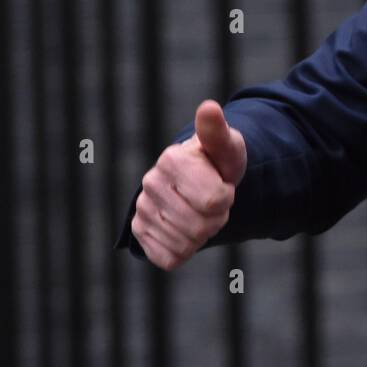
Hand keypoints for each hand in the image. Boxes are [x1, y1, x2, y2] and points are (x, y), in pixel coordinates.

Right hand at [131, 99, 247, 269]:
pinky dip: (185, 250)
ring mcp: (142, 209)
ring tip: (200, 213)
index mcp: (171, 160)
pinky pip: (169, 258)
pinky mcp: (140, 232)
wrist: (201, 180)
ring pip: (186, 244)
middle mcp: (149, 184)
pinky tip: (185, 230)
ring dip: (203, 234)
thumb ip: (217, 131)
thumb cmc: (217, 162)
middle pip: (200, 227)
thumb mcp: (226, 146)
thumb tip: (209, 107)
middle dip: (217, 218)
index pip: (215, 201)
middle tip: (213, 202)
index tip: (221, 184)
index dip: (227, 198)